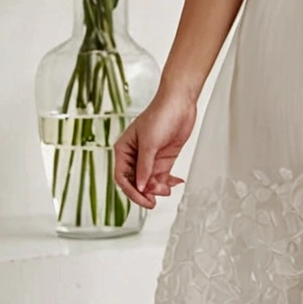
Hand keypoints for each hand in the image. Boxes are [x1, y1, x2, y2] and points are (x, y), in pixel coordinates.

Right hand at [113, 85, 197, 209]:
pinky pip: (162, 176)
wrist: (180, 103)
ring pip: (149, 181)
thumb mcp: (149, 143)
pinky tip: (174, 183)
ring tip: (166, 189)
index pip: (122, 177)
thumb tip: (140, 187)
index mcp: (124, 150)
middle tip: (153, 200)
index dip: (131, 191)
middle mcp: (135, 155)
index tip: (142, 199)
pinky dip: (168, 182)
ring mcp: (150, 157)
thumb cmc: (160, 114)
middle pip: (136, 182)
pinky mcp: (163, 157)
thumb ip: (145, 167)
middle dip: (145, 192)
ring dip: (157, 188)